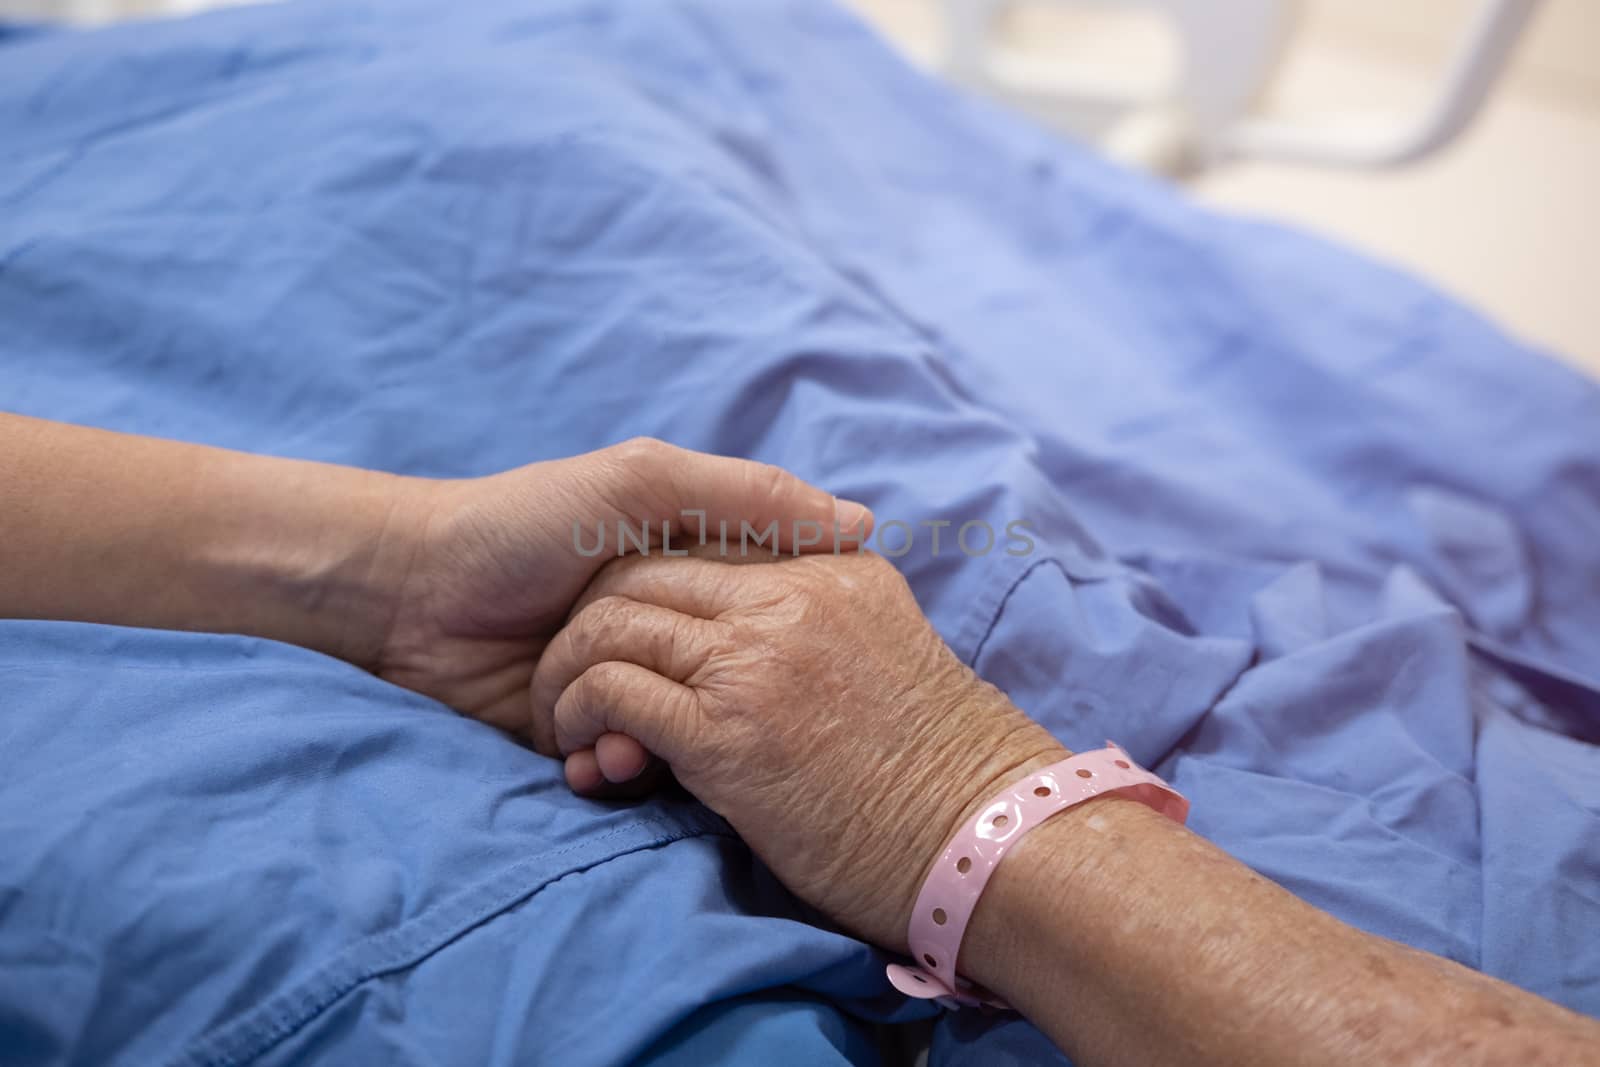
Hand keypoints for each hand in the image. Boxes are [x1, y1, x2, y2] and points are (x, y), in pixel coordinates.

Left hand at [376, 438, 869, 738]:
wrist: (406, 593)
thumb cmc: (522, 523)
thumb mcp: (638, 484)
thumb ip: (744, 497)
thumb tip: (861, 524)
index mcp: (693, 567)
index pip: (771, 610)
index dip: (781, 638)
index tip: (793, 662)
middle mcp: (669, 628)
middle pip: (727, 684)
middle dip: (711, 710)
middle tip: (700, 721)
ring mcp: (627, 683)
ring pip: (679, 738)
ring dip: (650, 751)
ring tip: (616, 752)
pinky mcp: (580, 735)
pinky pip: (624, 769)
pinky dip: (610, 774)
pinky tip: (585, 767)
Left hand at [527, 550, 1066, 948]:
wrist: (990, 840)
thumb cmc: (944, 759)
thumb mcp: (890, 638)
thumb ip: (832, 594)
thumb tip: (798, 577)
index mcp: (831, 569)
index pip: (707, 539)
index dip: (648, 583)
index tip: (629, 633)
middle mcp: (792, 595)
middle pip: (644, 571)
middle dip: (589, 619)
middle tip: (576, 676)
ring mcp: (756, 659)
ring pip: (616, 626)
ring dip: (571, 674)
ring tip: (570, 724)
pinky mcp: (726, 732)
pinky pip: (616, 693)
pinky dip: (580, 718)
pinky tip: (586, 758)